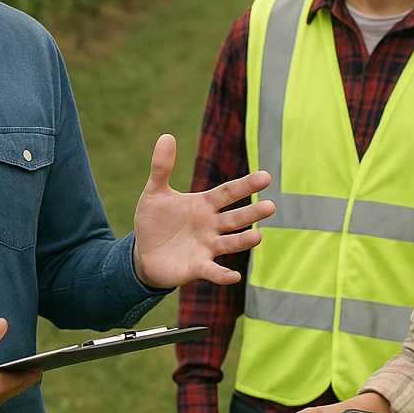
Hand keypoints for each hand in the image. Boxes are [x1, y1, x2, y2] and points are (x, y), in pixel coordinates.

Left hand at [131, 133, 274, 288]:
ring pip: (230, 242)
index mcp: (204, 205)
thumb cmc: (154, 221)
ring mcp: (207, 247)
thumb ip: (162, 167)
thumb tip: (166, 135)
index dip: (246, 186)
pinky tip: (234, 277)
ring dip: (244, 241)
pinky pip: (213, 270)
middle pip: (235, 218)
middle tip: (271, 206)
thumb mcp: (155, 192)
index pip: (228, 193)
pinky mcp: (197, 266)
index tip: (266, 177)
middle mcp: (211, 225)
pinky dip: (223, 275)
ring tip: (258, 236)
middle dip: (252, 213)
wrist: (143, 253)